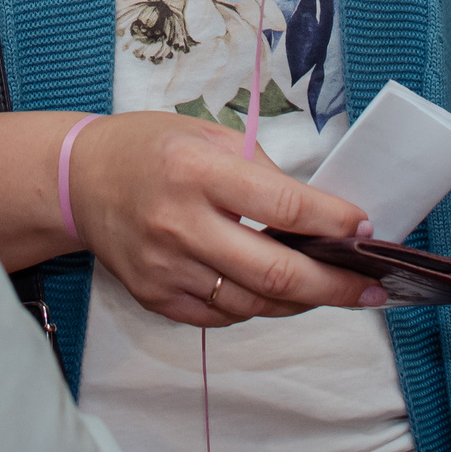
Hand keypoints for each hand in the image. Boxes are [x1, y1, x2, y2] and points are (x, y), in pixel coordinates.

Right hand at [0, 109, 380, 325]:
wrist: (77, 180)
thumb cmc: (149, 149)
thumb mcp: (204, 134)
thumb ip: (260, 171)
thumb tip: (320, 218)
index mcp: (196, 170)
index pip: (284, 204)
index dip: (335, 222)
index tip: (367, 229)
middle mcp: (179, 223)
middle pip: (276, 274)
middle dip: (337, 286)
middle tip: (373, 289)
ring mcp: (165, 268)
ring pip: (254, 305)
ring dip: (301, 301)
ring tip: (328, 290)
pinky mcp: (156, 297)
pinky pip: (223, 316)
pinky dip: (256, 306)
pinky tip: (272, 291)